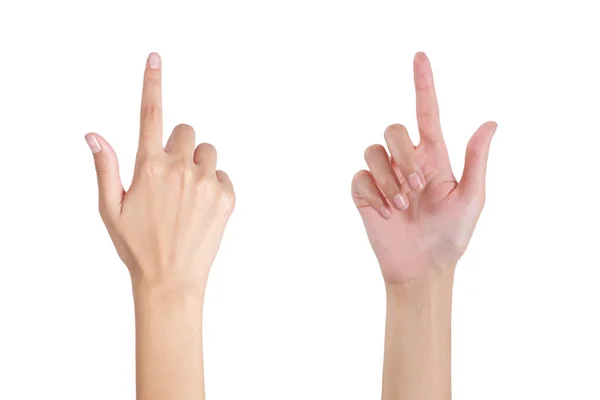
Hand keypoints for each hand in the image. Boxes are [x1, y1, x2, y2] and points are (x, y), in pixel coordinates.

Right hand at [85, 53, 234, 285]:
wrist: (171, 280)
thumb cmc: (136, 246)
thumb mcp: (110, 208)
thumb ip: (105, 167)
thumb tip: (94, 134)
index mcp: (149, 167)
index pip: (151, 115)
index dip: (153, 83)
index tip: (156, 58)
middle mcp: (180, 168)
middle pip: (187, 131)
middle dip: (179, 147)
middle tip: (170, 177)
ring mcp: (206, 182)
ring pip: (208, 152)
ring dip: (199, 165)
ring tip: (187, 197)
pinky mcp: (227, 197)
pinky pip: (223, 176)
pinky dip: (215, 186)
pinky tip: (202, 210)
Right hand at [351, 52, 495, 282]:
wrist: (423, 268)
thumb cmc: (451, 235)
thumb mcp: (471, 199)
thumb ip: (476, 161)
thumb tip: (491, 122)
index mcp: (433, 157)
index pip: (426, 112)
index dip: (423, 84)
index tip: (420, 57)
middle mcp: (406, 162)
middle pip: (392, 131)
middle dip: (401, 156)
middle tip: (415, 189)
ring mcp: (383, 177)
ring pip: (371, 152)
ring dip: (387, 180)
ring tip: (401, 207)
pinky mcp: (364, 194)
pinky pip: (358, 178)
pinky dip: (371, 195)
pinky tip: (384, 214)